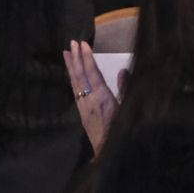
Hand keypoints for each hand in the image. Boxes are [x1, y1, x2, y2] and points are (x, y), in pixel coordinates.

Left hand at [64, 40, 120, 155]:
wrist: (107, 150)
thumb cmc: (120, 128)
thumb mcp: (127, 108)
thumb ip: (125, 89)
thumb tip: (123, 70)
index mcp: (102, 97)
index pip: (93, 73)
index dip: (87, 58)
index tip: (83, 44)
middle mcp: (89, 99)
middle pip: (81, 75)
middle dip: (76, 58)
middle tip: (71, 42)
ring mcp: (83, 105)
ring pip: (75, 82)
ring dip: (71, 66)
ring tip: (66, 53)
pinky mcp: (81, 110)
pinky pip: (75, 90)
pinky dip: (72, 78)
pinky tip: (71, 73)